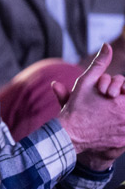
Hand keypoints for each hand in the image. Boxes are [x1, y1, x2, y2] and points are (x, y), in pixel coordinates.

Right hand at [56, 44, 124, 169]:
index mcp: (123, 102)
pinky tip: (106, 128)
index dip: (120, 90)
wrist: (68, 135)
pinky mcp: (123, 142)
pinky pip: (124, 133)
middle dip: (119, 100)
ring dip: (118, 114)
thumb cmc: (76, 107)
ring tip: (105, 116)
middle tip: (106, 102)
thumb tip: (107, 46)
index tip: (110, 94)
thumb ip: (99, 63)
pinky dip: (118, 129)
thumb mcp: (86, 82)